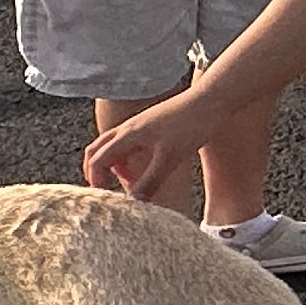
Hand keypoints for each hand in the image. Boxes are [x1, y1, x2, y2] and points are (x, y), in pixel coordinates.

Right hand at [86, 96, 203, 197]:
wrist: (210, 101)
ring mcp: (138, 124)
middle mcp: (128, 127)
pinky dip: (128, 157)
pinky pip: (128, 142)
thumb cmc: (190, 126)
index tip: (102, 198)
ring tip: (131, 182)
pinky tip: (145, 169)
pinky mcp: (150, 124)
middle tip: (104, 190)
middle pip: (97, 149)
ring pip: (113, 145)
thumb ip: (150, 182)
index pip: (98, 159)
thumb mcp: (169, 159)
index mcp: (128, 135)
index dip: (95, 180)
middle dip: (96, 170)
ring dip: (114, 164)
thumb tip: (133, 202)